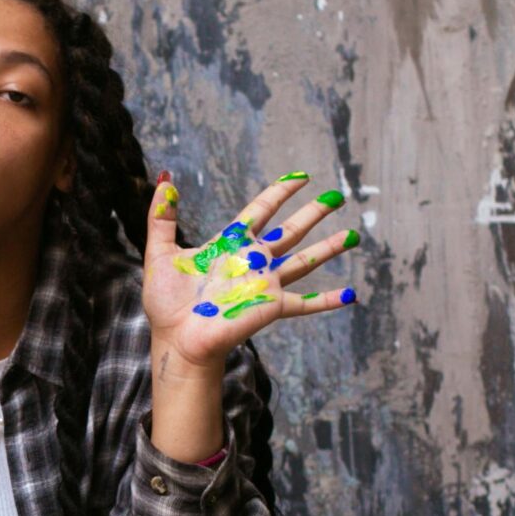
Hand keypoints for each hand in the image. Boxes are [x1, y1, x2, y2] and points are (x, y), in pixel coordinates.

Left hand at [141, 168, 362, 371]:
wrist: (177, 338)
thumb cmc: (166, 302)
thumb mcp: (161, 253)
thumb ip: (162, 217)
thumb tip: (164, 180)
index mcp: (231, 245)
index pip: (261, 210)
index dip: (280, 193)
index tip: (299, 177)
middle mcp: (253, 261)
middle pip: (291, 230)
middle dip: (314, 213)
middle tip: (336, 197)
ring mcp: (266, 283)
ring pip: (305, 260)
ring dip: (329, 248)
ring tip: (353, 235)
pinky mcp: (271, 306)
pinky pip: (305, 303)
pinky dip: (328, 300)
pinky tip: (351, 294)